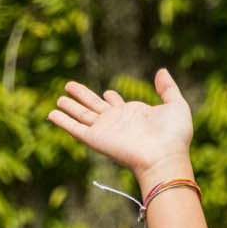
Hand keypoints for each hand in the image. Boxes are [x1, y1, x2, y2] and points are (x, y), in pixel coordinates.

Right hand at [48, 68, 194, 183]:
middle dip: (83, 96)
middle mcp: (118, 123)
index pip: (118, 105)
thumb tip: (161, 71)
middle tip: (69, 86)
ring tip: (58, 99)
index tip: (108, 93)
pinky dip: (62, 121)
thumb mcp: (176, 105)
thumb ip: (168, 88)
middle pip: (95, 107)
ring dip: (69, 107)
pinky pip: (75, 128)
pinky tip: (50, 114)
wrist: (165, 156)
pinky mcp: (96, 139)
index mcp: (134, 115)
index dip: (112, 98)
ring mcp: (105, 130)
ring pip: (82, 115)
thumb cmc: (174, 136)